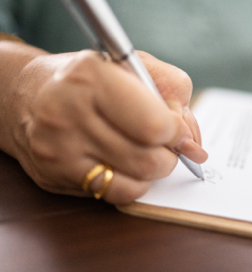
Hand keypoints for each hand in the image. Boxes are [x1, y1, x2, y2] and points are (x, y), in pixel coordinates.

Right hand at [0, 44, 206, 203]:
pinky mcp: (55, 176)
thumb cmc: (89, 80)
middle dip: (170, 155)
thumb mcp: (133, 65)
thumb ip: (174, 92)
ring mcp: (58, 149)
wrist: (27, 96)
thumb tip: (195, 145)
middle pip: (149, 159)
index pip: (155, 125)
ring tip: (145, 151)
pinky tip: (126, 166)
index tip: (177, 129)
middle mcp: (68, 113)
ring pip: (137, 181)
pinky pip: (117, 195)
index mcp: (91, 76)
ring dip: (154, 170)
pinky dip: (135, 184)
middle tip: (164, 143)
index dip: (177, 132)